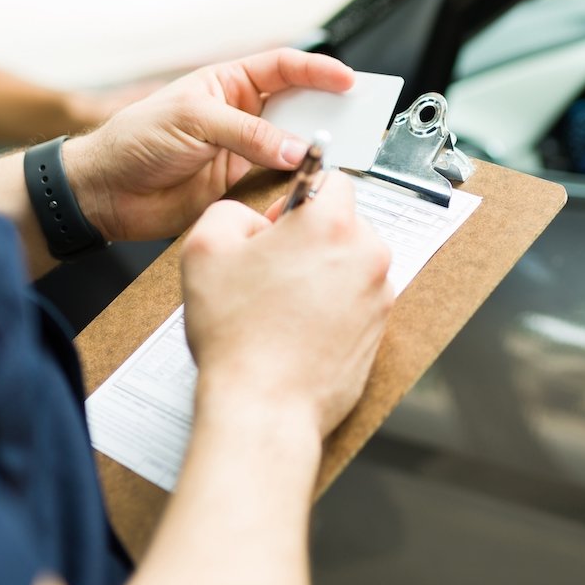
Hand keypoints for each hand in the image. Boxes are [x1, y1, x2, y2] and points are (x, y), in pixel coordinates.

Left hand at [63, 49, 352, 241]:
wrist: (106, 192)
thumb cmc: (136, 140)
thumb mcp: (193, 122)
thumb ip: (247, 134)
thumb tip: (295, 149)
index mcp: (230, 84)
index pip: (284, 68)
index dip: (319, 71)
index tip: (348, 81)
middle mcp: (243, 115)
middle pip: (299, 107)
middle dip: (329, 111)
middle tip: (359, 119)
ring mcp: (245, 151)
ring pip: (294, 146)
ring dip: (316, 150)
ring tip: (340, 154)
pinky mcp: (242, 186)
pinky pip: (280, 181)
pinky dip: (297, 184)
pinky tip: (310, 184)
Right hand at [179, 173, 392, 435]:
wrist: (264, 405)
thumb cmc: (237, 335)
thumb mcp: (204, 249)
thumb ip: (230, 212)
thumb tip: (252, 219)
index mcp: (331, 224)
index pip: (331, 179)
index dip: (297, 198)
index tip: (277, 225)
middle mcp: (367, 254)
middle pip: (344, 224)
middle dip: (311, 239)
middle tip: (272, 270)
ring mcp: (379, 295)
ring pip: (352, 264)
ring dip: (324, 273)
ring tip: (283, 306)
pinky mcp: (380, 330)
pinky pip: (358, 301)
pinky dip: (334, 307)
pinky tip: (300, 329)